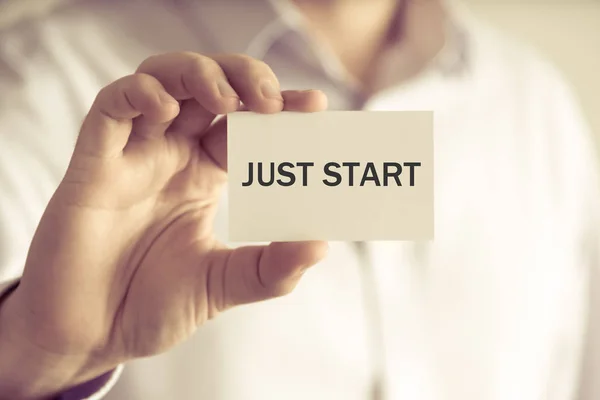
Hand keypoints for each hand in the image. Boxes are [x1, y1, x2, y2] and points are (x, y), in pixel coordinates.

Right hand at [0, 52, 328, 398]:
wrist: (90, 336)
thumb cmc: (151, 306)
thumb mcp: (223, 285)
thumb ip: (272, 269)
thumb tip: (322, 244)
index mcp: (203, 175)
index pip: (245, 123)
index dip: (279, 106)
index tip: (315, 104)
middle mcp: (171, 156)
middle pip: (206, 86)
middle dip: (243, 77)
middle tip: (272, 98)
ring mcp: (132, 155)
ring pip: (160, 79)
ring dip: (197, 74)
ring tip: (228, 99)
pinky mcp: (93, 164)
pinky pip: (111, 108)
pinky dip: (140, 95)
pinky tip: (166, 112)